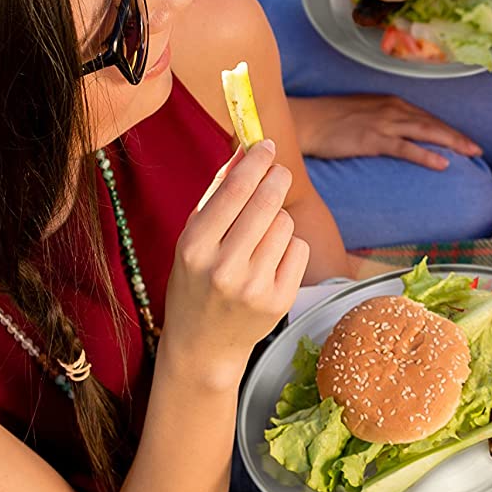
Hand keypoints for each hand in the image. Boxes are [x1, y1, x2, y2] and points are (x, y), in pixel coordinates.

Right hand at [161, 140, 309, 390]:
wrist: (203, 346)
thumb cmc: (196, 282)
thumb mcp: (192, 241)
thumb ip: (216, 197)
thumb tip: (244, 152)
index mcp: (194, 248)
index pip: (234, 191)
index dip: (256, 162)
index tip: (268, 144)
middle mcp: (223, 268)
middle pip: (267, 202)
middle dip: (277, 178)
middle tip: (278, 171)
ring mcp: (254, 286)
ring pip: (286, 223)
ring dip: (278, 220)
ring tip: (259, 237)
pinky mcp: (280, 300)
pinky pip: (298, 248)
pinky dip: (289, 247)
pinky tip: (270, 262)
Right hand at [287, 93, 481, 170]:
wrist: (306, 121)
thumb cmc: (331, 119)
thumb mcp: (364, 113)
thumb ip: (384, 119)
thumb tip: (398, 132)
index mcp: (391, 102)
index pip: (427, 117)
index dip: (448, 129)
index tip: (465, 140)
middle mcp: (392, 109)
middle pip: (433, 123)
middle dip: (458, 136)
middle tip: (478, 150)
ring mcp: (384, 123)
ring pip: (426, 132)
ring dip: (451, 143)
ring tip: (471, 154)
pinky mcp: (373, 139)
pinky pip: (406, 148)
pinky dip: (426, 155)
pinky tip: (443, 164)